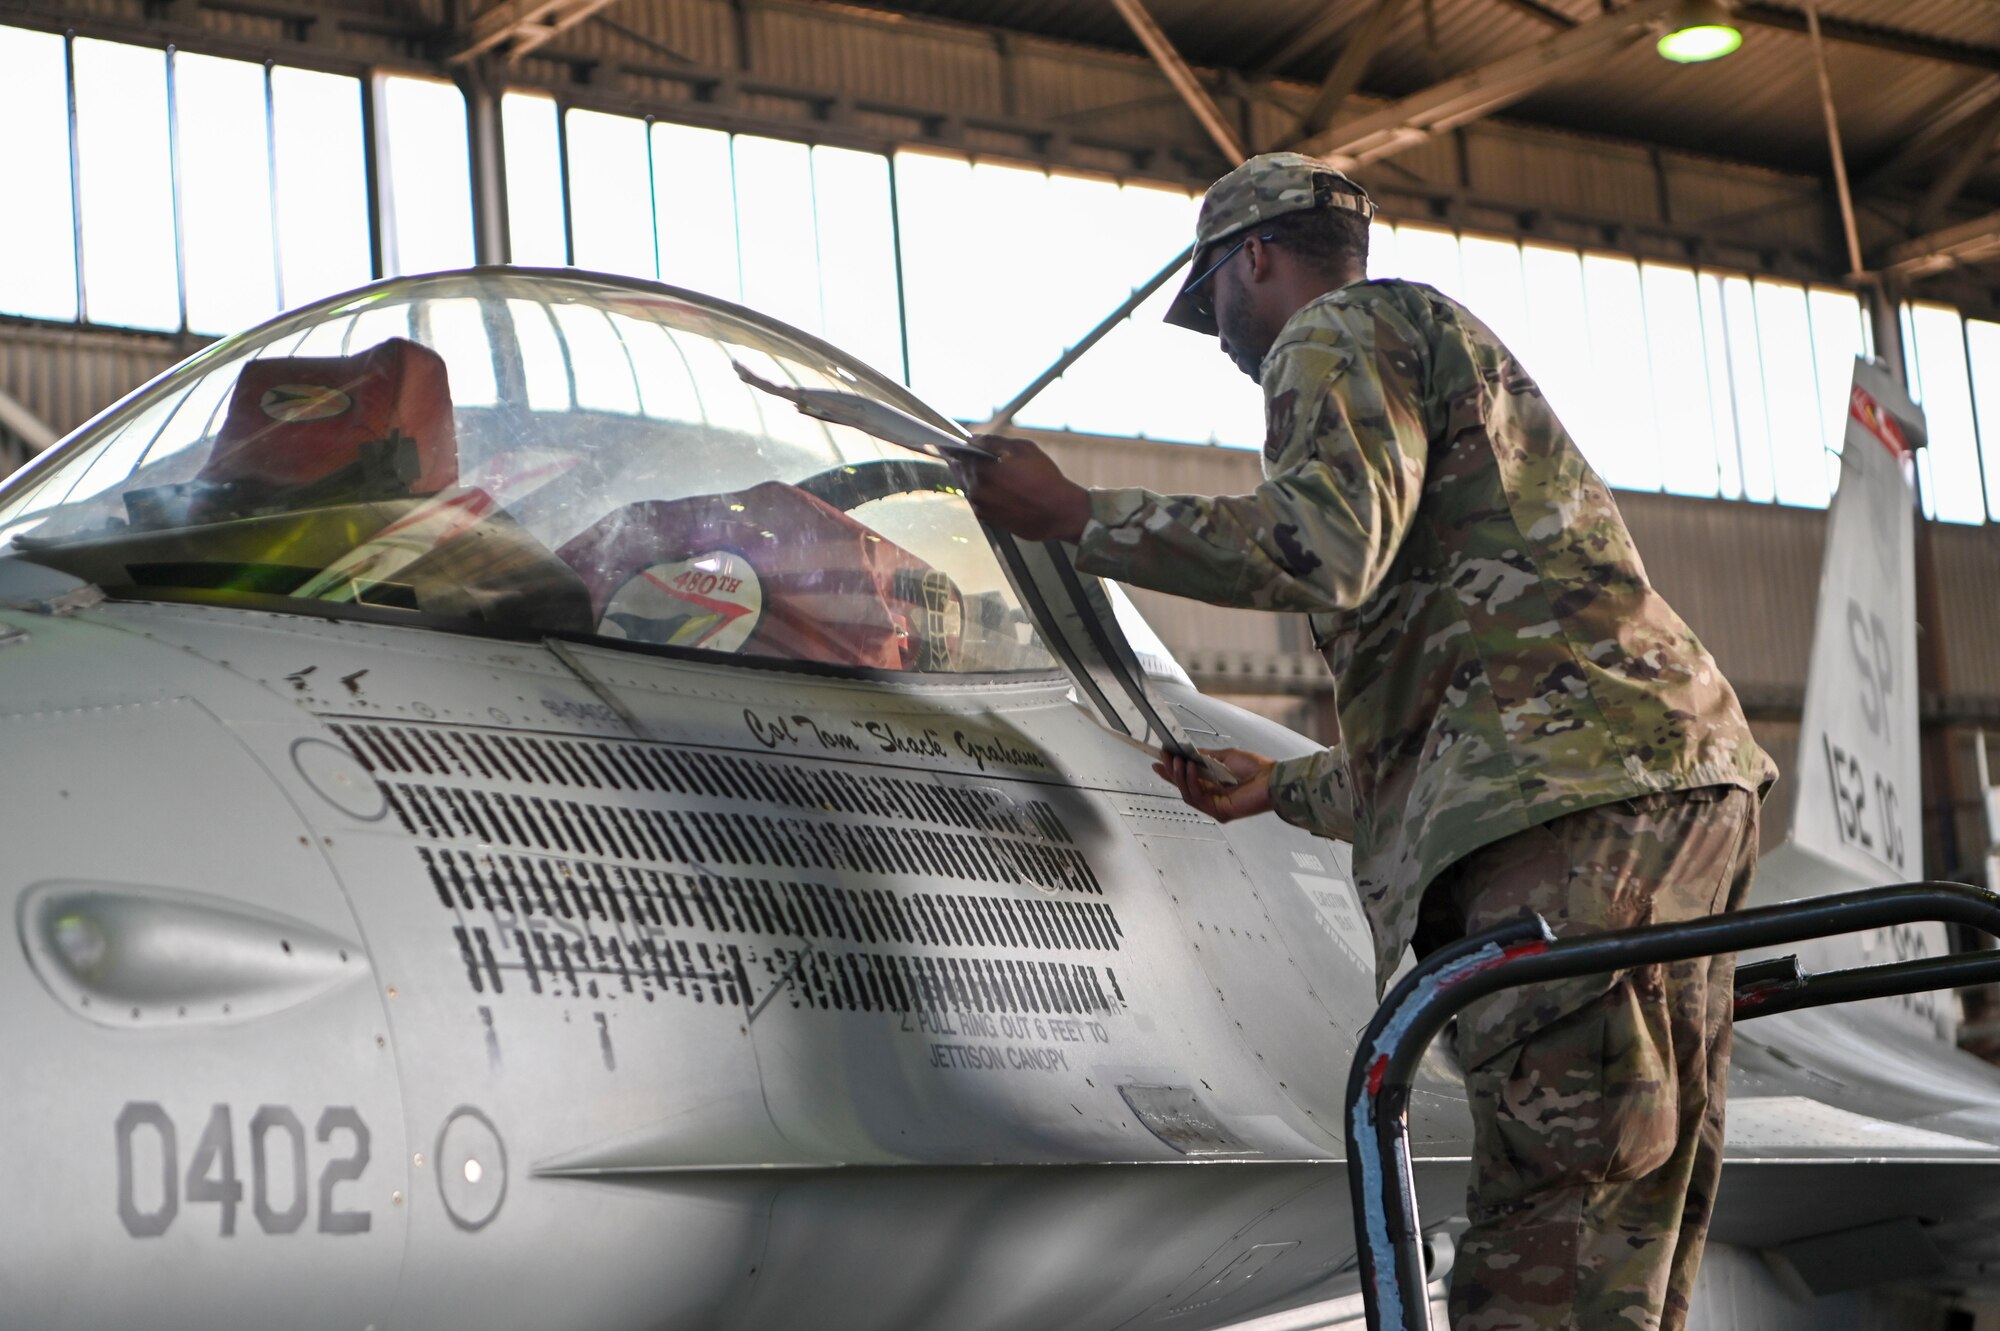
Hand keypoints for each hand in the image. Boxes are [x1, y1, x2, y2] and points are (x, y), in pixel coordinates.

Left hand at [960, 434, 1091, 542]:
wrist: (1058, 513)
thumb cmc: (1045, 479)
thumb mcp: (1024, 449)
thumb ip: (994, 442)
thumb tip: (975, 439)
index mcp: (981, 468)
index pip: (958, 453)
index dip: (956, 446)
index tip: (951, 443)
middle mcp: (976, 489)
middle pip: (960, 470)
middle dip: (963, 461)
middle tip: (965, 454)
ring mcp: (980, 505)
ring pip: (967, 485)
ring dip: (972, 477)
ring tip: (986, 471)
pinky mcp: (986, 518)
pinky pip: (976, 500)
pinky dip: (980, 492)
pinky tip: (994, 487)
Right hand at [1153, 747, 1276, 822]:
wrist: (1272, 778)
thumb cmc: (1256, 768)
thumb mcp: (1225, 756)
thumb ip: (1205, 757)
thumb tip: (1188, 753)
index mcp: (1215, 784)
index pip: (1188, 779)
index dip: (1172, 771)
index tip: (1159, 760)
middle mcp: (1213, 797)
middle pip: (1184, 787)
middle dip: (1171, 772)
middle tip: (1163, 758)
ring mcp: (1215, 806)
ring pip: (1188, 793)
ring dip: (1180, 776)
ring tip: (1178, 760)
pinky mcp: (1219, 811)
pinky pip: (1198, 797)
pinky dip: (1192, 782)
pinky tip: (1191, 769)